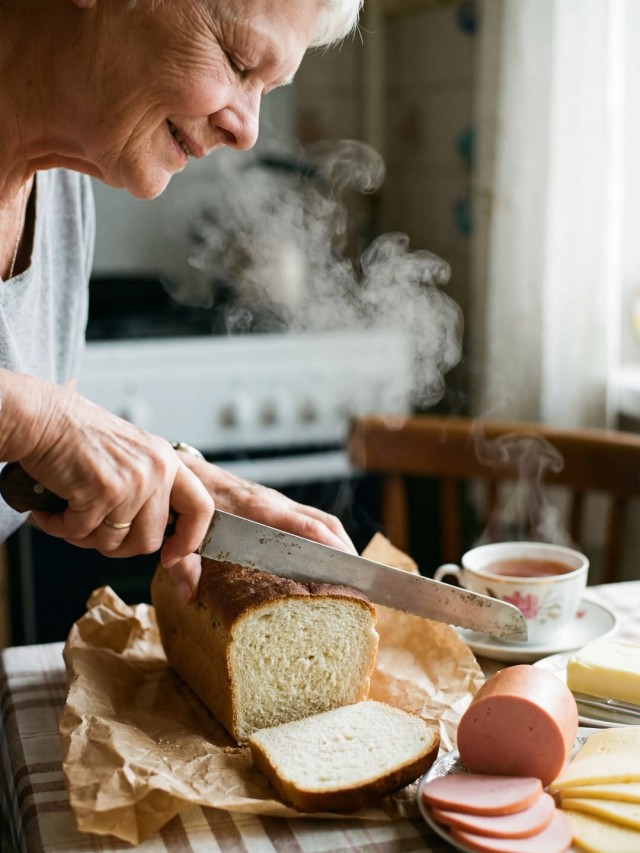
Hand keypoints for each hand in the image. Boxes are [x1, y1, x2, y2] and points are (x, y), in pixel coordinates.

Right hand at [13, 377, 212, 564]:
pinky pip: (82, 533)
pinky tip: (51, 510)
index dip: (189, 540)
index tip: (172, 557)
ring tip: (68, 514)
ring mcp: (133, 482)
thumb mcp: (132, 455)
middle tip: (93, 530)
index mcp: (168, 461)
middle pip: (149, 540)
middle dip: (117, 545)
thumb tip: (154, 537)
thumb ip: (149, 489)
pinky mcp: (103, 492)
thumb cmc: (80, 437)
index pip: (200, 509)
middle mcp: (157, 471)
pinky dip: (60, 527)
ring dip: (85, 536)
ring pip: (113, 542)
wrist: (44, 417)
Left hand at [165, 455, 356, 602]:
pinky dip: (324, 535)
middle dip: (345, 548)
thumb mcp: (185, 533)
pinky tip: (326, 556)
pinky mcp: (274, 503)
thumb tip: (190, 598)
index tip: (349, 566)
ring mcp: (276, 501)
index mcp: (258, 510)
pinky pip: (309, 516)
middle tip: (359, 578)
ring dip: (338, 541)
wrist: (186, 470)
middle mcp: (274, 503)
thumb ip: (186, 566)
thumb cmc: (188, 500)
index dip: (331, 546)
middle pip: (324, 522)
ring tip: (350, 572)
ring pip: (320, 518)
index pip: (307, 526)